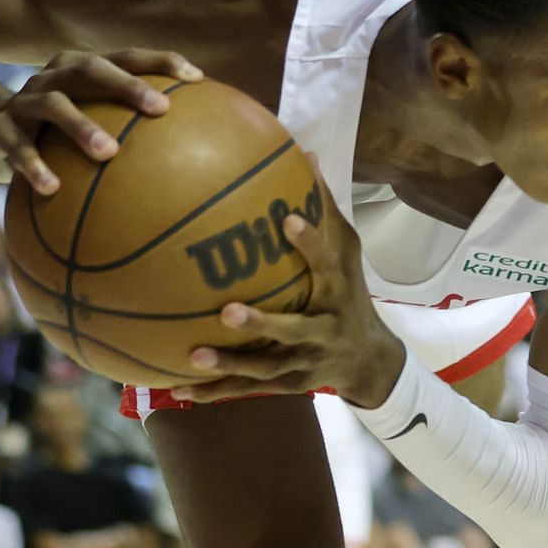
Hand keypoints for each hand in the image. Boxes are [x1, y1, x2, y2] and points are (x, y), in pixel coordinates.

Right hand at [0, 48, 202, 192]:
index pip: (126, 56)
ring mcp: (23, 101)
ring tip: (109, 154)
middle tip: (160, 109)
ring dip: (81, 126)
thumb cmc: (56, 130)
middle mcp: (53, 77)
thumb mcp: (89, 117)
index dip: (161, 61)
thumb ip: (129, 123)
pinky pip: (16, 147)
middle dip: (128, 85)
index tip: (197, 78)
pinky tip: (53, 187)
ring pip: (54, 105)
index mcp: (81, 68)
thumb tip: (194, 146)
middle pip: (92, 70)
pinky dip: (34, 165)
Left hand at [169, 185, 405, 406]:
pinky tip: (179, 391)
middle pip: (294, 330)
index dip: (311, 243)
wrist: (368, 359)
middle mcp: (325, 329)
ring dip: (230, 364)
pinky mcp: (289, 384)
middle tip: (227, 311)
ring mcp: (306, 361)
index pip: (327, 263)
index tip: (286, 219)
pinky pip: (248, 390)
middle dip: (263, 325)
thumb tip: (306, 154)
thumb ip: (325, 209)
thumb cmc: (350, 292)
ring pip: (267, 368)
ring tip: (192, 355)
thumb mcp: (347, 253)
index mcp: (338, 290)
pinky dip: (215, 392)